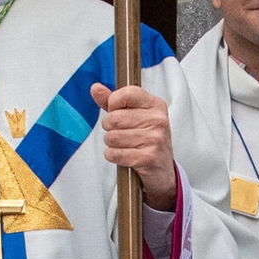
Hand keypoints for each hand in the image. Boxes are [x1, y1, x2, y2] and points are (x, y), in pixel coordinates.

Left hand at [91, 83, 176, 209]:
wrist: (162, 170)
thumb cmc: (147, 140)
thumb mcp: (134, 116)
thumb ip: (114, 102)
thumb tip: (96, 88)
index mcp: (156, 105)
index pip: (126, 94)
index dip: (113, 103)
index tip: (116, 110)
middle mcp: (158, 120)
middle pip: (114, 118)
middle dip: (110, 128)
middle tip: (120, 133)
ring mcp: (155, 139)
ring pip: (112, 137)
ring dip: (112, 144)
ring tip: (124, 145)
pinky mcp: (148, 157)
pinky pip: (115, 153)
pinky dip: (113, 156)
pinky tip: (124, 155)